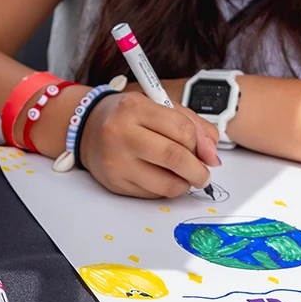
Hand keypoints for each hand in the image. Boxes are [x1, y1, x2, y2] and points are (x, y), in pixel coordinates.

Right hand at [78, 91, 220, 197]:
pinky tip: (161, 177)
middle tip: (203, 174)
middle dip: (198, 171)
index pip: (182, 130)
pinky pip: (153, 194)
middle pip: (175, 158)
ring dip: (184, 184)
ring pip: (166, 184)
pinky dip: (165, 189)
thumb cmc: (130, 117)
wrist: (88, 129)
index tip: (206, 152)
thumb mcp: (160, 107)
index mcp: (135, 108)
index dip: (202, 145)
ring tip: (184, 176)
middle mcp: (121, 134)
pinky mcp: (115, 184)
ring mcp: (116, 162)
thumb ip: (192, 125)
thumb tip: (212, 157)